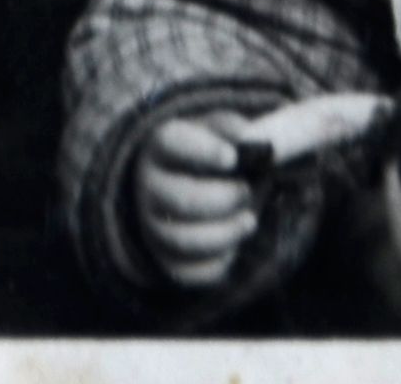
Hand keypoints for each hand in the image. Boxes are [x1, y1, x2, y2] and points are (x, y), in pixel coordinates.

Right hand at [132, 114, 261, 289]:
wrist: (192, 184)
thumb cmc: (214, 152)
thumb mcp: (222, 130)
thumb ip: (238, 129)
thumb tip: (249, 138)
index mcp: (163, 144)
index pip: (173, 143)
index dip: (204, 151)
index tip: (234, 157)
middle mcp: (150, 185)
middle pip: (180, 200)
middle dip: (223, 199)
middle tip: (247, 191)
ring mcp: (153, 225)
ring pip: (184, 240)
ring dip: (226, 233)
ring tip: (250, 221)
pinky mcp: (165, 259)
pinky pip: (189, 272)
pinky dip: (217, 263)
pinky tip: (233, 245)